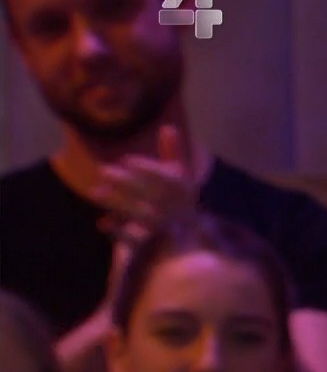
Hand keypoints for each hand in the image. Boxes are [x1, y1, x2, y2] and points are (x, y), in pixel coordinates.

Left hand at [91, 125, 200, 247]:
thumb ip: (173, 153)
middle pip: (152, 197)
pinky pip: (133, 239)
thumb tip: (168, 127)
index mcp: (185, 192)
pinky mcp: (151, 244)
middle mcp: (177, 210)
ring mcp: (164, 228)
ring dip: (117, 204)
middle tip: (103, 171)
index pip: (169, 180)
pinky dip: (117, 232)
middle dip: (127, 184)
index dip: (148, 169)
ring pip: (140, 216)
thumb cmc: (179, 202)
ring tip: (95, 192)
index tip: (127, 160)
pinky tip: (102, 223)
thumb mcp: (181, 177)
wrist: (185, 242)